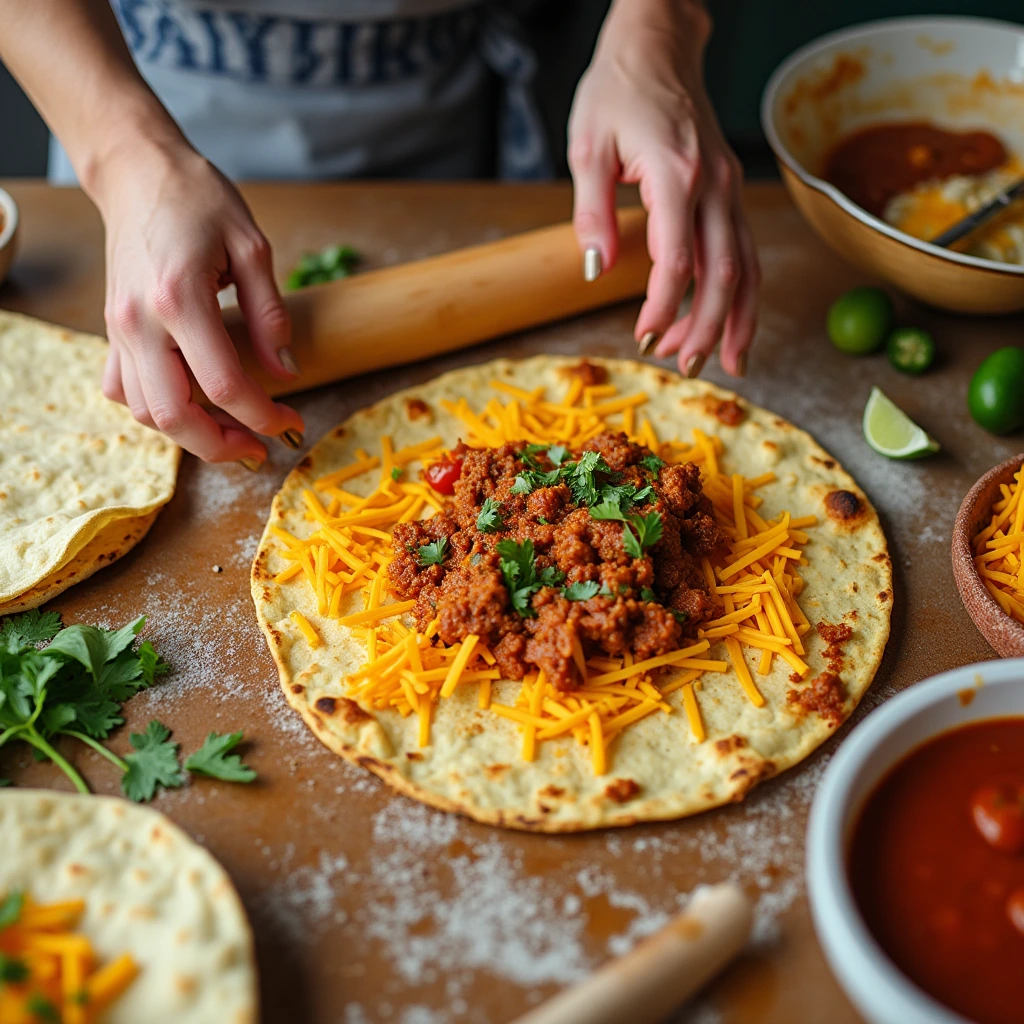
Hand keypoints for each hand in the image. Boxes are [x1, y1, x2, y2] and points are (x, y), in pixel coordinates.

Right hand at [94, 138, 303, 463]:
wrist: (137, 172)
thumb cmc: (197, 199)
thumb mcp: (252, 247)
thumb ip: (271, 315)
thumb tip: (288, 373)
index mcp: (180, 299)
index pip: (224, 385)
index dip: (264, 416)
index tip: (292, 424)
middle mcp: (140, 322)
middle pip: (173, 416)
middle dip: (221, 446)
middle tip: (259, 447)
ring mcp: (119, 329)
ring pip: (144, 411)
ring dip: (189, 434)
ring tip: (232, 431)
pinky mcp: (112, 331)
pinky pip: (123, 390)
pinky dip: (155, 409)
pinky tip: (190, 402)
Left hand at [568, 0, 759, 377]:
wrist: (659, 44)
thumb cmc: (617, 89)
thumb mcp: (588, 145)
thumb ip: (592, 211)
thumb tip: (597, 271)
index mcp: (676, 174)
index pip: (676, 260)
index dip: (662, 307)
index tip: (644, 340)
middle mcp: (713, 184)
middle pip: (724, 272)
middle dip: (708, 326)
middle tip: (687, 367)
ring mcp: (728, 187)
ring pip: (747, 265)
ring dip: (737, 318)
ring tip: (725, 362)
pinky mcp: (729, 191)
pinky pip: (745, 249)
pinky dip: (743, 292)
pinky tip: (734, 321)